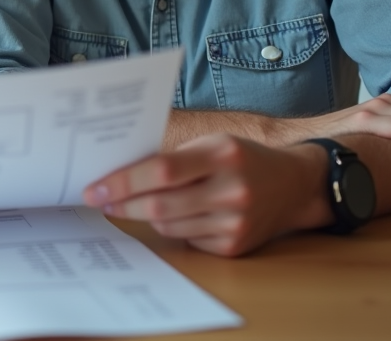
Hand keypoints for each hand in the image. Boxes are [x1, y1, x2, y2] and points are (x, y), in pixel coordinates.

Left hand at [84, 134, 327, 256]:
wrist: (294, 185)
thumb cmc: (242, 158)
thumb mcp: (213, 144)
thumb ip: (173, 158)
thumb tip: (121, 174)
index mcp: (221, 154)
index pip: (161, 170)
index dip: (123, 181)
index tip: (95, 188)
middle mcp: (231, 189)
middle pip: (160, 204)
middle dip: (123, 204)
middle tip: (100, 201)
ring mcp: (234, 222)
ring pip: (169, 225)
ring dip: (147, 215)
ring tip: (138, 203)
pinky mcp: (234, 247)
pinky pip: (187, 240)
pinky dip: (176, 227)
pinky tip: (182, 215)